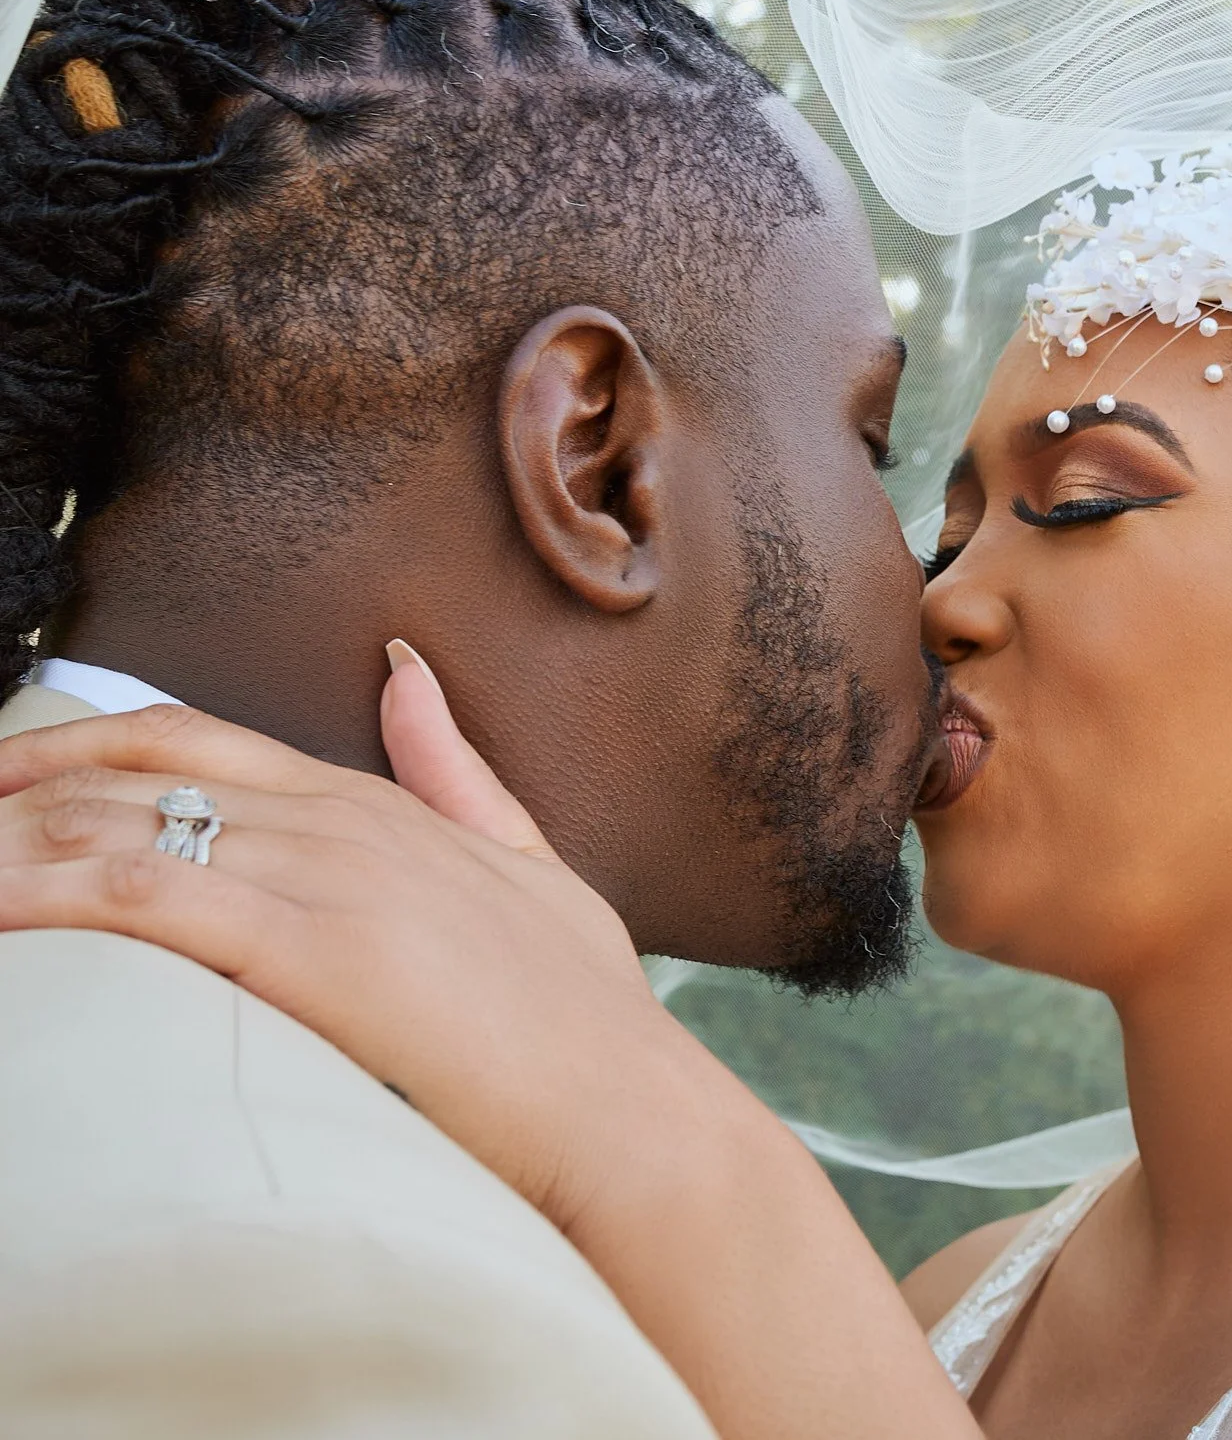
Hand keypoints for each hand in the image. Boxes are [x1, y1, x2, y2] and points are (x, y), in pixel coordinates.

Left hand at [0, 647, 682, 1231]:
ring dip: (13, 844)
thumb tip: (407, 671)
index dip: (77, 747)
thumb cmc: (582, 1013)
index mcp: (379, 805)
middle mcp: (341, 821)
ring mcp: (328, 876)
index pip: (192, 741)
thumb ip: (457, 772)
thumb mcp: (531, 865)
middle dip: (15, 788)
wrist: (624, 1105)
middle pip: (136, 770)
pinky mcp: (311, 946)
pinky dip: (49, 892)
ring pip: (123, 822)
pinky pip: (145, 894)